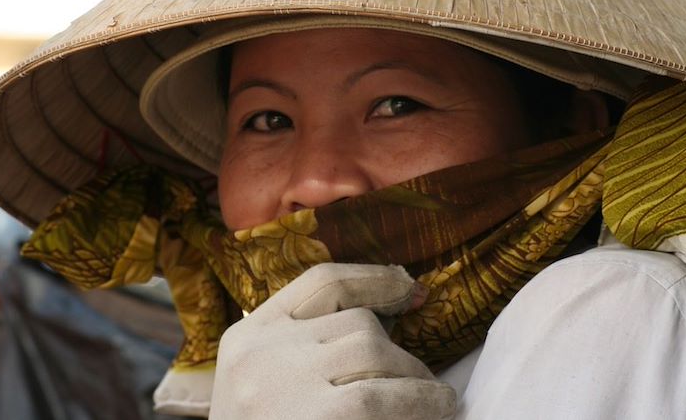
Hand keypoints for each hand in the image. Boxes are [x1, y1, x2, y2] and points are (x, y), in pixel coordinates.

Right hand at [209, 263, 456, 418]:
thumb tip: (399, 303)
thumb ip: (309, 349)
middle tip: (417, 379)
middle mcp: (262, 352)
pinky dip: (422, 398)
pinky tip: (440, 409)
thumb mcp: (264, 387)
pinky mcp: (320, 417)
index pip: (319, 283)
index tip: (409, 287)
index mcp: (245, 338)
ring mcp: (284, 384)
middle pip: (355, 321)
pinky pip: (384, 393)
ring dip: (412, 373)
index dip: (372, 278)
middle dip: (396, 349)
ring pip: (374, 347)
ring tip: (432, 400)